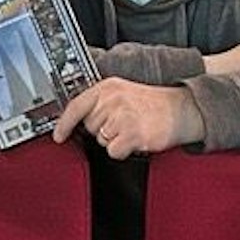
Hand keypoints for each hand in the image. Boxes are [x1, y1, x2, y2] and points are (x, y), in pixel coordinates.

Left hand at [52, 78, 203, 158]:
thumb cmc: (152, 104)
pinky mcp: (132, 133)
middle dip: (102, 130)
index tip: (59, 136)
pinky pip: (113, 152)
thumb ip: (101, 102)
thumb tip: (77, 121)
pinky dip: (123, 151)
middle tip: (121, 124)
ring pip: (101, 141)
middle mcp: (113, 99)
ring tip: (131, 130)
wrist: (181, 110)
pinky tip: (135, 140)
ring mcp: (122, 116)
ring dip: (114, 141)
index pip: (76, 106)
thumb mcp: (123, 92)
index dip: (64, 124)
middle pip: (89, 127)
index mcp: (108, 87)